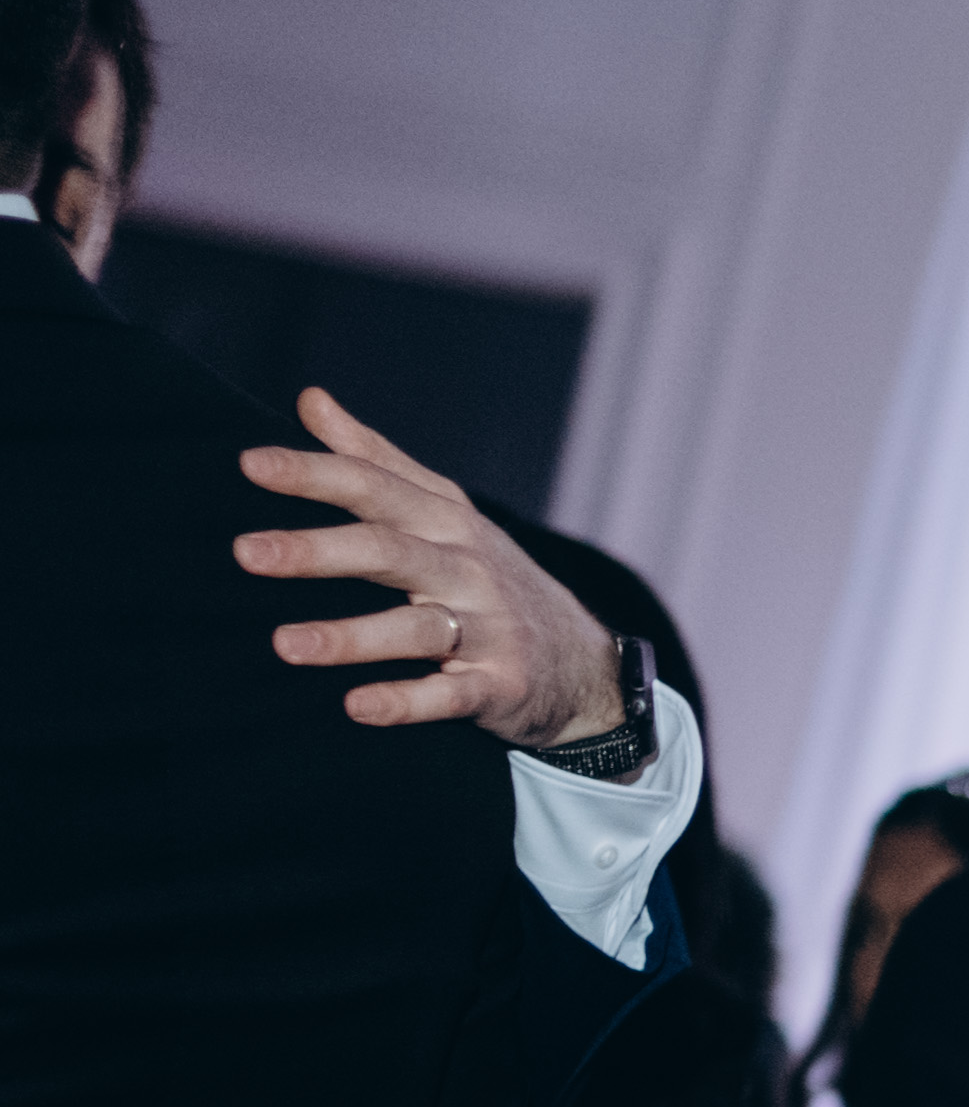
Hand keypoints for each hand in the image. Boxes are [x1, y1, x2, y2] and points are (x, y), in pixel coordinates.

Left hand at [237, 387, 631, 751]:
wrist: (583, 664)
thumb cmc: (489, 578)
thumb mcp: (445, 512)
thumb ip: (376, 459)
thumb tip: (310, 400)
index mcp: (446, 522)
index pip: (376, 486)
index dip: (316, 474)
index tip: (251, 463)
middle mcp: (467, 570)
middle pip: (389, 551)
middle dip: (319, 550)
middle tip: (246, 552)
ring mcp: (487, 630)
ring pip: (417, 628)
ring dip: (352, 636)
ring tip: (285, 644)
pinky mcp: (499, 687)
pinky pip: (449, 695)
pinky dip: (407, 701)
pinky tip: (357, 706)